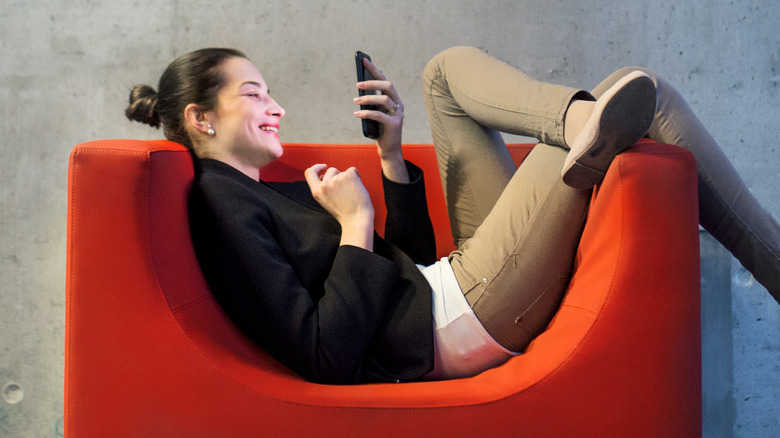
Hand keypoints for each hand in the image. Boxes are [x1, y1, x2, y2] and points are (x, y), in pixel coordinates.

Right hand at [304, 164, 374, 250]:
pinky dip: (357, 176)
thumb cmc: (345, 214)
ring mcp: (336, 179)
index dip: (316, 167)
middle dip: (339, 176)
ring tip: (352, 192)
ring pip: (342, 171)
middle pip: (331, 170)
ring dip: (348, 178)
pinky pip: (353, 170)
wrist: (357, 220)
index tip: (324, 166)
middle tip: (346, 190)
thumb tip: (323, 175)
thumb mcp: (326, 202)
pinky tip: (358, 188)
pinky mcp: (348, 176)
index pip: (309, 172)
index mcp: (317, 192)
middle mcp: (324, 185)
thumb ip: (323, 189)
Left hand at [354, 57, 408, 182]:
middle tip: (358, 84)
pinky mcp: (395, 124)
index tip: (363, 60)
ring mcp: (398, 114)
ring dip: (368, 98)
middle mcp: (399, 104)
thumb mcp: (376, 113)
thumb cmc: (380, 130)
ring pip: (384, 99)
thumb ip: (373, 102)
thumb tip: (361, 88)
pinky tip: (357, 113)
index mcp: (394, 99)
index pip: (385, 80)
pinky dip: (367, 113)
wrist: (389, 150)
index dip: (374, 70)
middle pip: (387, 86)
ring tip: (355, 100)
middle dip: (372, 82)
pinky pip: (380, 115)